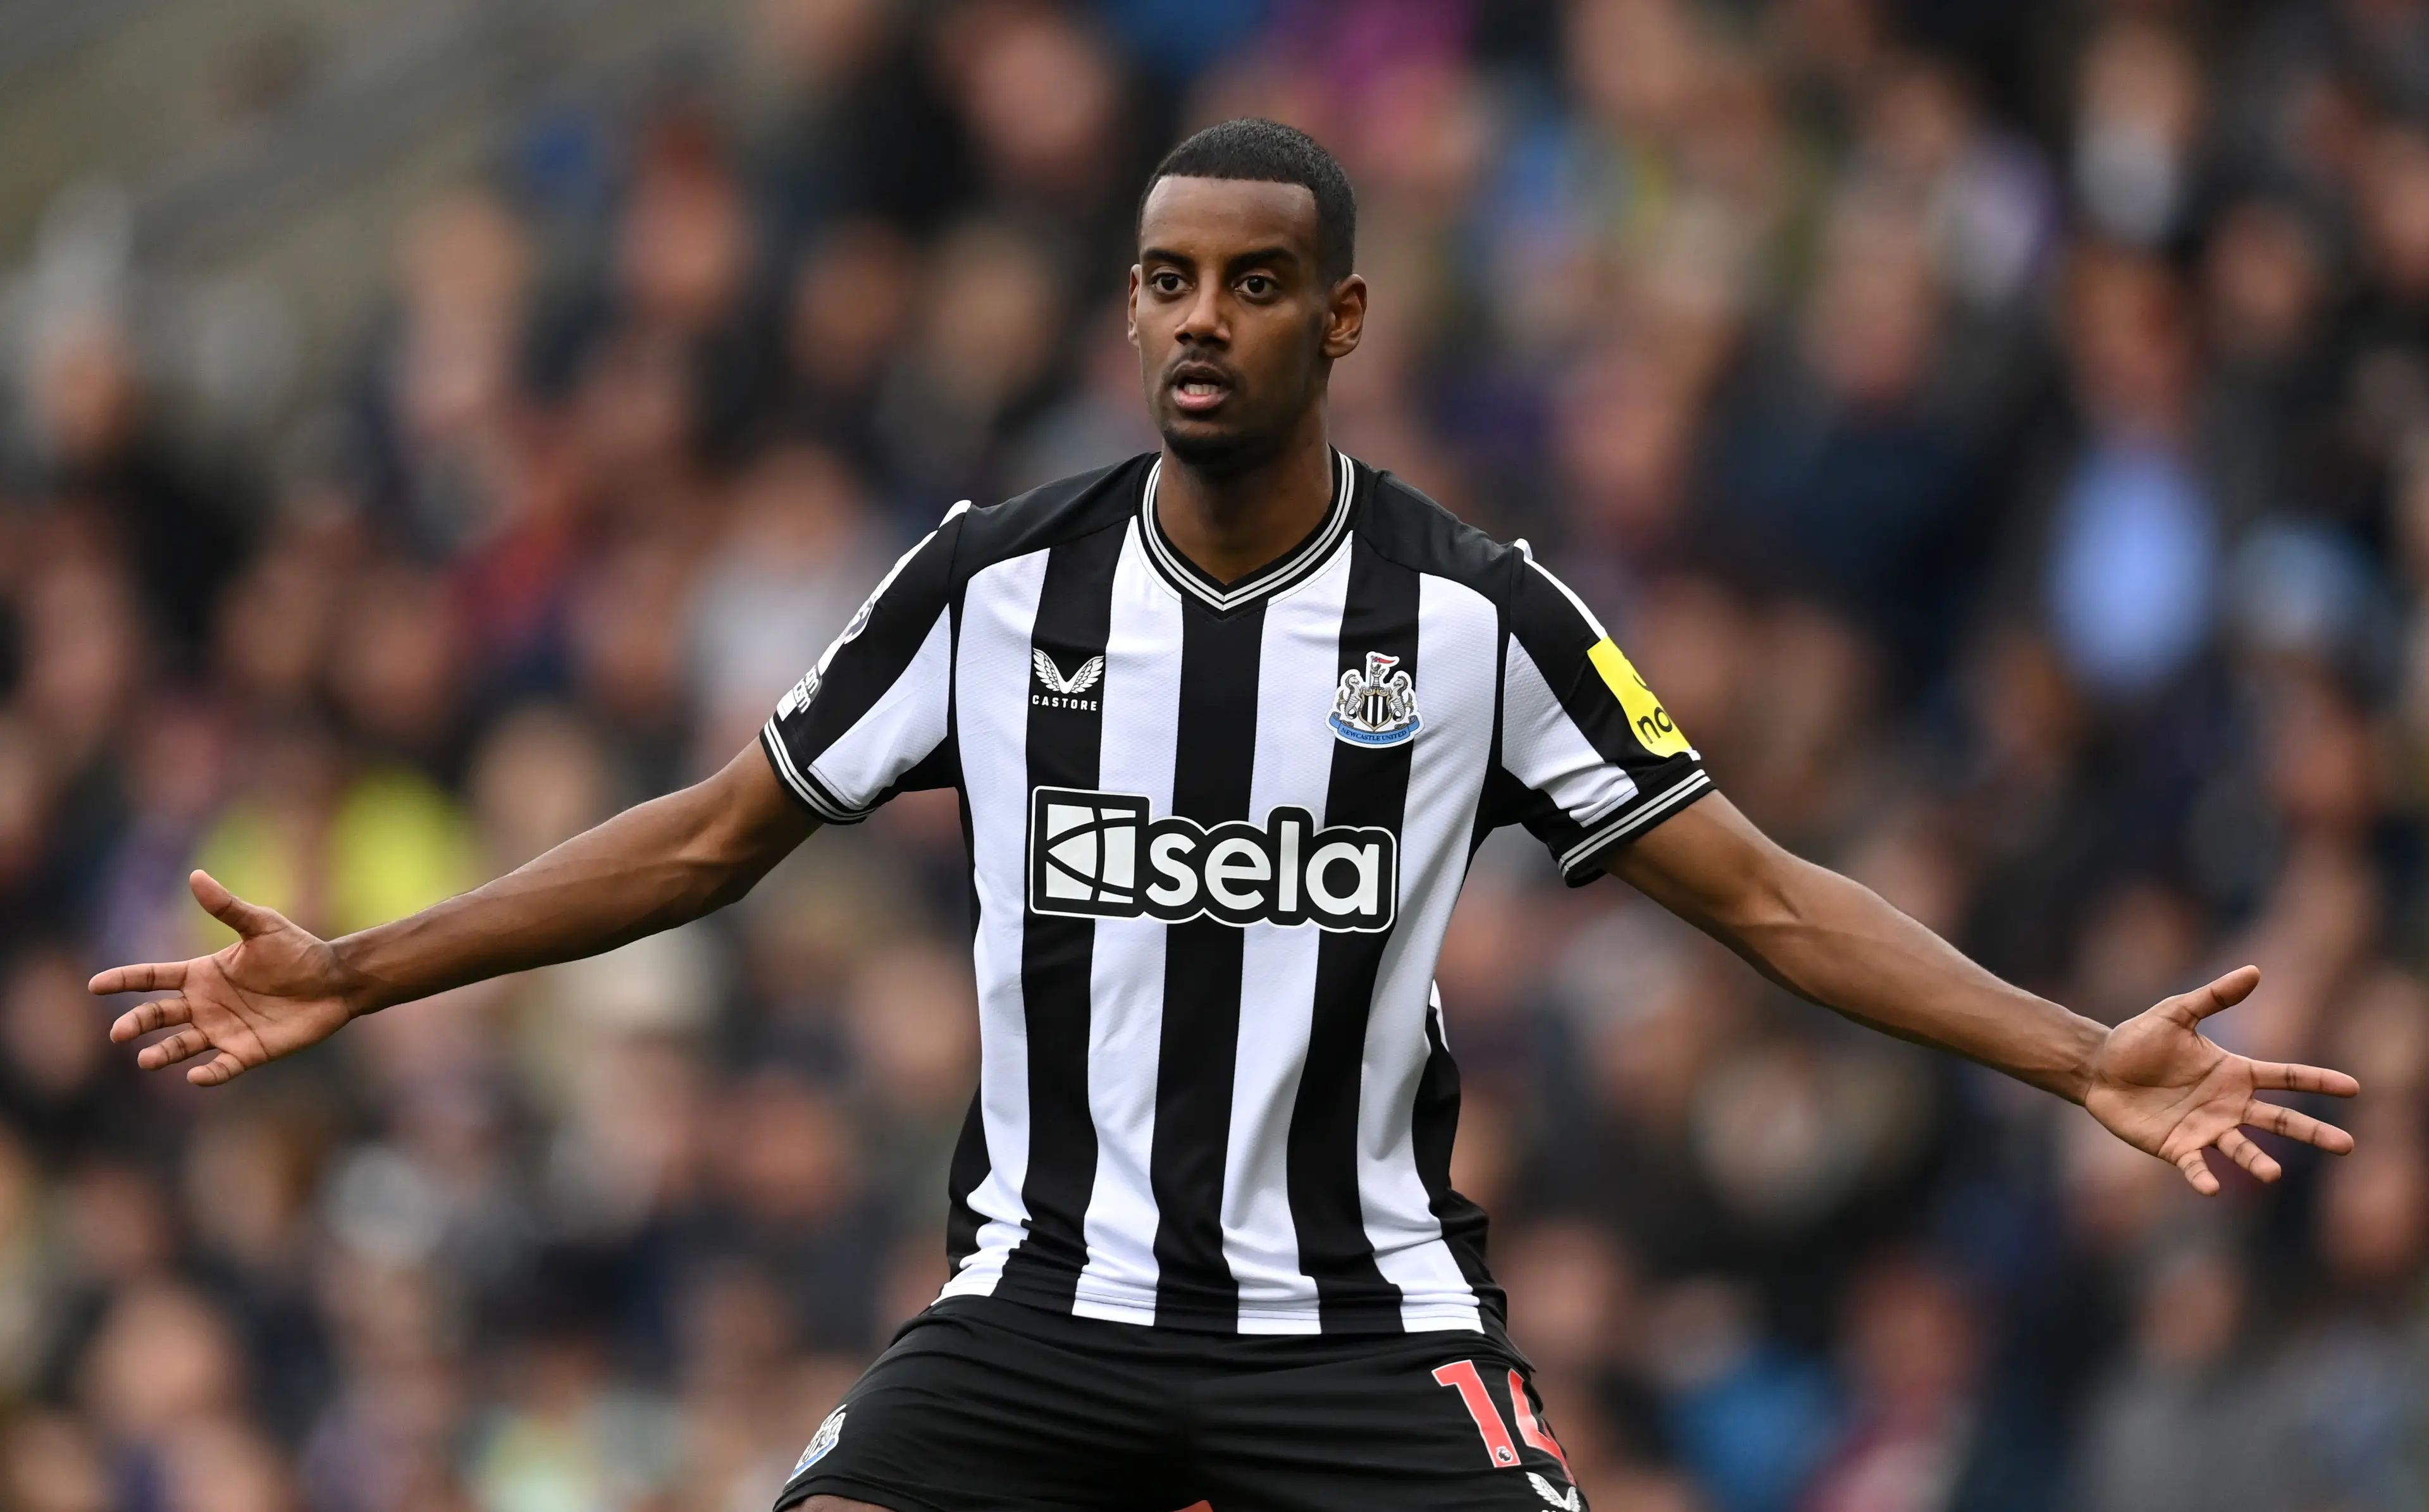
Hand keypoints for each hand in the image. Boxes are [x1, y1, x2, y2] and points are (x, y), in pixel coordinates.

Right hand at [90, 871, 363, 1086]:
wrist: (336, 981)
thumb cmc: (298, 951)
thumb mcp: (262, 926)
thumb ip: (228, 907)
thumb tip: (196, 876)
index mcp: (201, 974)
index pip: (152, 978)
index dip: (124, 980)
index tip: (95, 984)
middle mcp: (205, 1005)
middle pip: (159, 1015)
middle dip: (137, 1023)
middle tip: (120, 1032)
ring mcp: (223, 1030)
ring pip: (182, 1045)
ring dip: (163, 1053)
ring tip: (147, 1059)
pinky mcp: (247, 1052)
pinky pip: (222, 1067)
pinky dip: (209, 1073)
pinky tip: (197, 1076)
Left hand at [2084, 965, 2359, 1193]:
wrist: (2100, 1067)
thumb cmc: (2140, 1039)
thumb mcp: (2176, 1013)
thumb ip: (2214, 997)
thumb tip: (2254, 971)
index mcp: (2235, 1073)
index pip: (2286, 1077)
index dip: (2319, 1081)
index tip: (2353, 1088)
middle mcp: (2229, 1105)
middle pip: (2280, 1121)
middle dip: (2312, 1132)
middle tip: (2346, 1146)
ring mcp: (2206, 1129)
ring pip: (2242, 1148)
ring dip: (2257, 1162)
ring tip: (2272, 1174)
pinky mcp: (2177, 1147)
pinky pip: (2195, 1166)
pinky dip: (2204, 1177)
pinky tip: (2212, 1189)